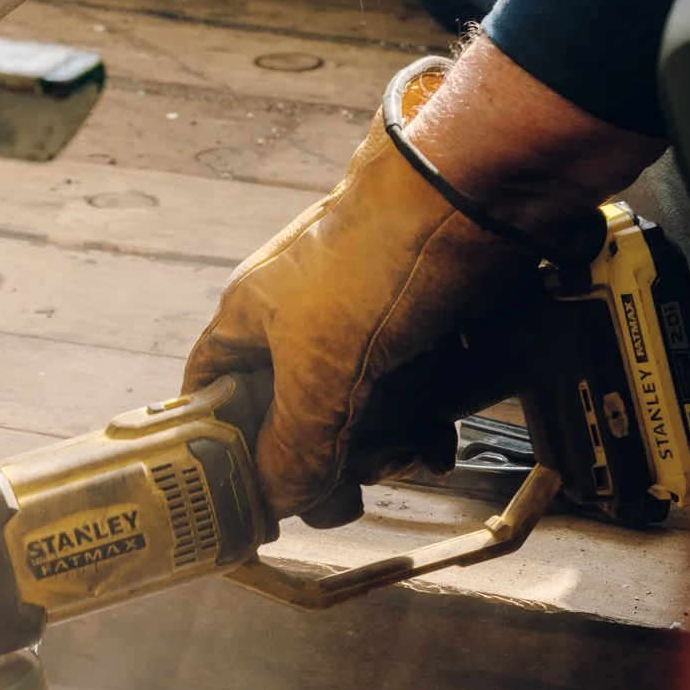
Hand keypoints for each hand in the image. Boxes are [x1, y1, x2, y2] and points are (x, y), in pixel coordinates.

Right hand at [182, 40, 663, 520]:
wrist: (481, 188)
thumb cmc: (382, 253)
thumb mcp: (323, 368)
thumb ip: (294, 445)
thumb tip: (277, 502)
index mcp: (251, 317)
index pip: (208, 391)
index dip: (217, 445)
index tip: (239, 494)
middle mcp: (299, 319)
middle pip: (288, 416)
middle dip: (320, 460)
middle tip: (344, 493)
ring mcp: (359, 321)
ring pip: (350, 410)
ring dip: (379, 449)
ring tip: (409, 457)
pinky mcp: (416, 324)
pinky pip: (404, 393)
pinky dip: (419, 426)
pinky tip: (437, 444)